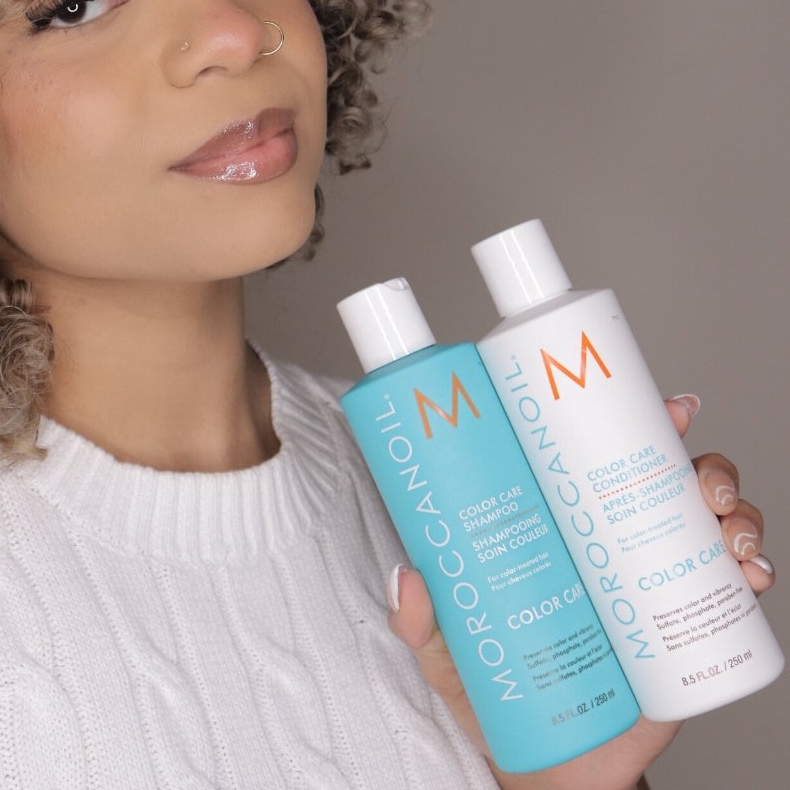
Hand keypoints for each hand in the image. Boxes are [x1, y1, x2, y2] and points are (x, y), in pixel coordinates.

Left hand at [387, 395, 774, 789]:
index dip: (638, 420)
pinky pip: (728, 592)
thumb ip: (419, 619)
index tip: (668, 407)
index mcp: (558, 522)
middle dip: (701, 464)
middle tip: (699, 481)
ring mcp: (650, 582)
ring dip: (735, 514)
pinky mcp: (682, 632)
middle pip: (667, 477)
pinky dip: (752, 575)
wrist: (545, 765)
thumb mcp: (446, 648)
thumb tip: (408, 578)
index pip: (597, 454)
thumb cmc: (493, 687)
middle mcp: (611, 539)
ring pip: (708, 526)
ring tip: (727, 533)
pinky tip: (750, 575)